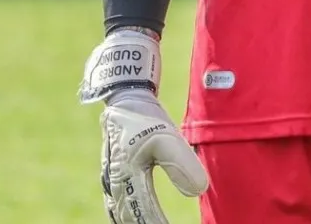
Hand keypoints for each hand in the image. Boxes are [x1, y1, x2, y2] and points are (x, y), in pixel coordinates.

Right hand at [99, 89, 208, 223]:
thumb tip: (199, 191)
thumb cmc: (145, 117)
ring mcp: (111, 183)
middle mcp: (115, 185)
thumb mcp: (166, 136)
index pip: (144, 213)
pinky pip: (120, 207)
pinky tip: (141, 219)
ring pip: (122, 214)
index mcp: (127, 177)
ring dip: (138, 221)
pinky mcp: (114, 178)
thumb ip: (181, 164)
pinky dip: (131, 216)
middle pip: (130, 218)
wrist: (125, 99)